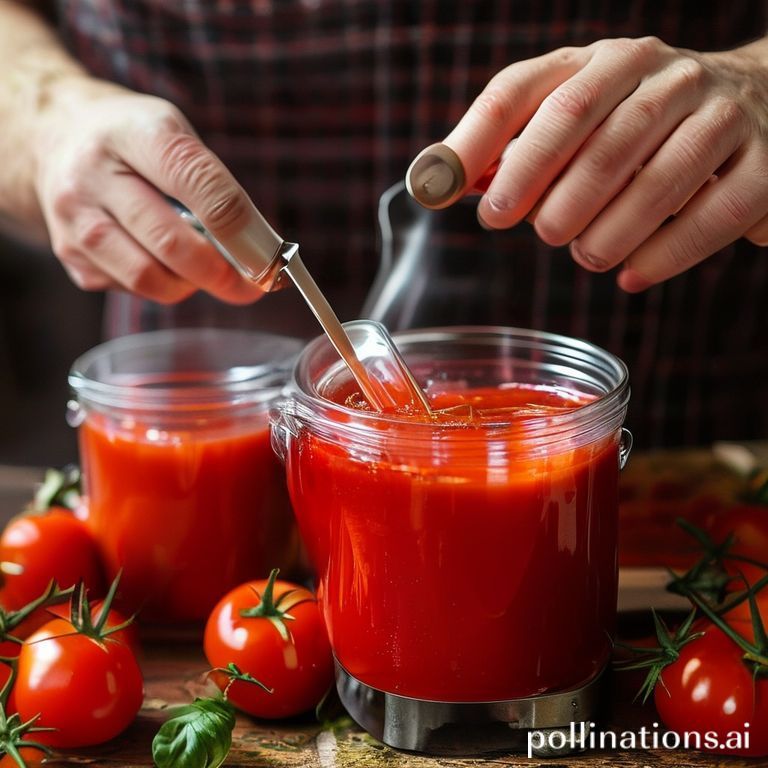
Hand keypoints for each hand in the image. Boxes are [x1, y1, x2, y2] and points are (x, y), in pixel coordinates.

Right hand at [32, 76, 267, 303]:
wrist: (55, 137)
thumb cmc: (134, 140)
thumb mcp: (176, 134)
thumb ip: (216, 187)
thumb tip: (259, 249)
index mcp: (133, 133)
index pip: (197, 183)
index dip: (239, 229)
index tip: (269, 258)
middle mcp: (92, 175)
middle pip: (171, 243)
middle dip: (223, 274)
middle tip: (251, 286)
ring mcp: (74, 220)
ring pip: (150, 277)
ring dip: (191, 283)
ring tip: (203, 267)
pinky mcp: (69, 256)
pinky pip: (132, 289)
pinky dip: (162, 285)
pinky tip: (162, 261)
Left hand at [440, 36, 767, 290]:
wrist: (758, 105)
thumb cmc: (642, 126)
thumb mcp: (578, 121)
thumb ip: (514, 149)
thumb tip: (438, 183)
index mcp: (599, 63)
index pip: (523, 90)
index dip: (479, 143)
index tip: (455, 195)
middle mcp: (660, 75)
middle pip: (588, 128)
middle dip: (548, 191)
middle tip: (537, 232)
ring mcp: (719, 112)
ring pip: (657, 174)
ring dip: (608, 227)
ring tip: (585, 254)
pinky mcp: (763, 162)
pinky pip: (712, 212)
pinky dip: (666, 252)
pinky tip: (632, 275)